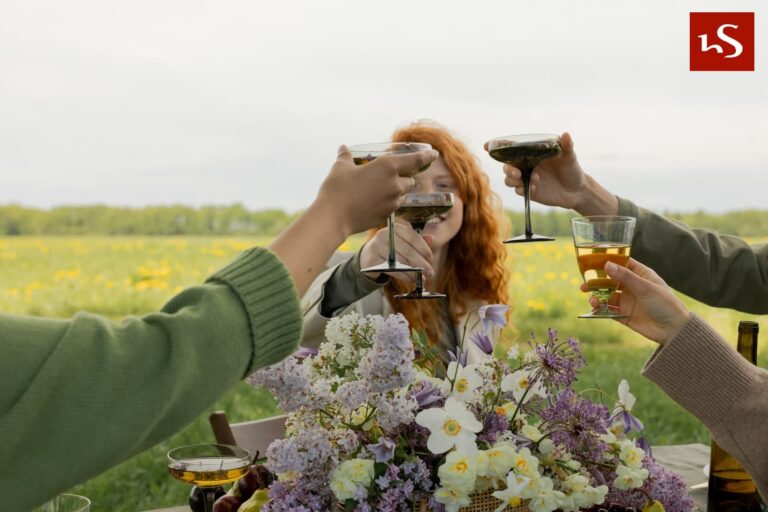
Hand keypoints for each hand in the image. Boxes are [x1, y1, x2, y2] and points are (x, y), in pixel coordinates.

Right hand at [315, 145, 437, 236]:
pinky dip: (388, 204)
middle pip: (410, 180)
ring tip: (379, 192)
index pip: (415, 160)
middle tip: (389, 178)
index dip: (427, 157)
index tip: (434, 154)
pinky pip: (393, 207)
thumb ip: (346, 157)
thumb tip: (343, 148)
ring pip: (403, 195)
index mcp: (387, 166)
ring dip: (397, 192)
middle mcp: (395, 183)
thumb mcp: (341, 168)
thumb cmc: (336, 189)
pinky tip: (373, 204)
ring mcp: (393, 201)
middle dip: (403, 178)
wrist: (332, 217)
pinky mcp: (387, 215)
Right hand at [360, 223, 434, 284]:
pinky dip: (404, 276)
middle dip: (421, 263)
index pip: (412, 235)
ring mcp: (376, 247)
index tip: (430, 257)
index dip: (423, 247)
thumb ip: (416, 241)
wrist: (368, 257)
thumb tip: (432, 239)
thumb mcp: (402, 242)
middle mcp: (384, 235)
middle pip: (407, 250)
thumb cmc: (390, 248)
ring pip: (400, 262)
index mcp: (394, 228)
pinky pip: (392, 270)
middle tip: (431, 273)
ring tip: (422, 278)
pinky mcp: (372, 260)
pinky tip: (411, 279)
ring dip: (414, 272)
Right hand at [493, 132, 617, 215]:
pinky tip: (536, 187)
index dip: (497, 147)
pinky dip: (524, 189)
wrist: (577, 190)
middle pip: (506, 166)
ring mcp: (526, 180)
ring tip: (534, 179)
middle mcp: (525, 166)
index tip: (487, 146)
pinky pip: (519, 190)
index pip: (510, 149)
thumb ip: (566, 146)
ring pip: (509, 180)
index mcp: (531, 154)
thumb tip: (565, 134)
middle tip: (517, 172)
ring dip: (514, 180)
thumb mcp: (570, 157)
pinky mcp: (530, 192)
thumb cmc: (572, 169)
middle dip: (507, 169)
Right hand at [581, 258, 690, 344]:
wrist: (674, 330)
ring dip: (597, 297)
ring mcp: (628, 301)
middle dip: (596, 282)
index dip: (608, 262)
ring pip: (607, 296)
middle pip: (610, 280)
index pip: (622, 264)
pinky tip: (595, 309)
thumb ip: (625, 277)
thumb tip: (606, 265)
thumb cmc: (666, 304)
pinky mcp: (624, 315)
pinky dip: (600, 309)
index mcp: (641, 275)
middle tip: (584, 285)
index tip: (592, 262)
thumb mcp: (645, 288)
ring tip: (592, 301)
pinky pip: (608, 310)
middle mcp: (632, 286)